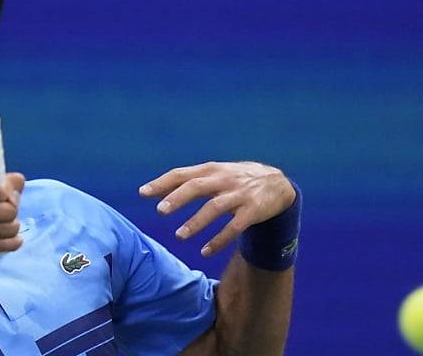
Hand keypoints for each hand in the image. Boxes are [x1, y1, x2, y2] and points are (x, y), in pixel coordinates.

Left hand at [140, 161, 294, 256]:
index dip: (163, 182)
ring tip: (179, 236)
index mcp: (212, 170)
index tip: (143, 193)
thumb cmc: (238, 179)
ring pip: (215, 207)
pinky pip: (235, 227)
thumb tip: (158, 191)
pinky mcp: (253, 212)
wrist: (279, 184)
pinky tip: (205, 251)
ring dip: (197, 222)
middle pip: (198, 186)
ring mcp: (239, 195)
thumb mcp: (217, 173)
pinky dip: (219, 239)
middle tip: (160, 211)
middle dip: (178, 198)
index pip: (183, 174)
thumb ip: (191, 180)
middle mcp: (224, 180)